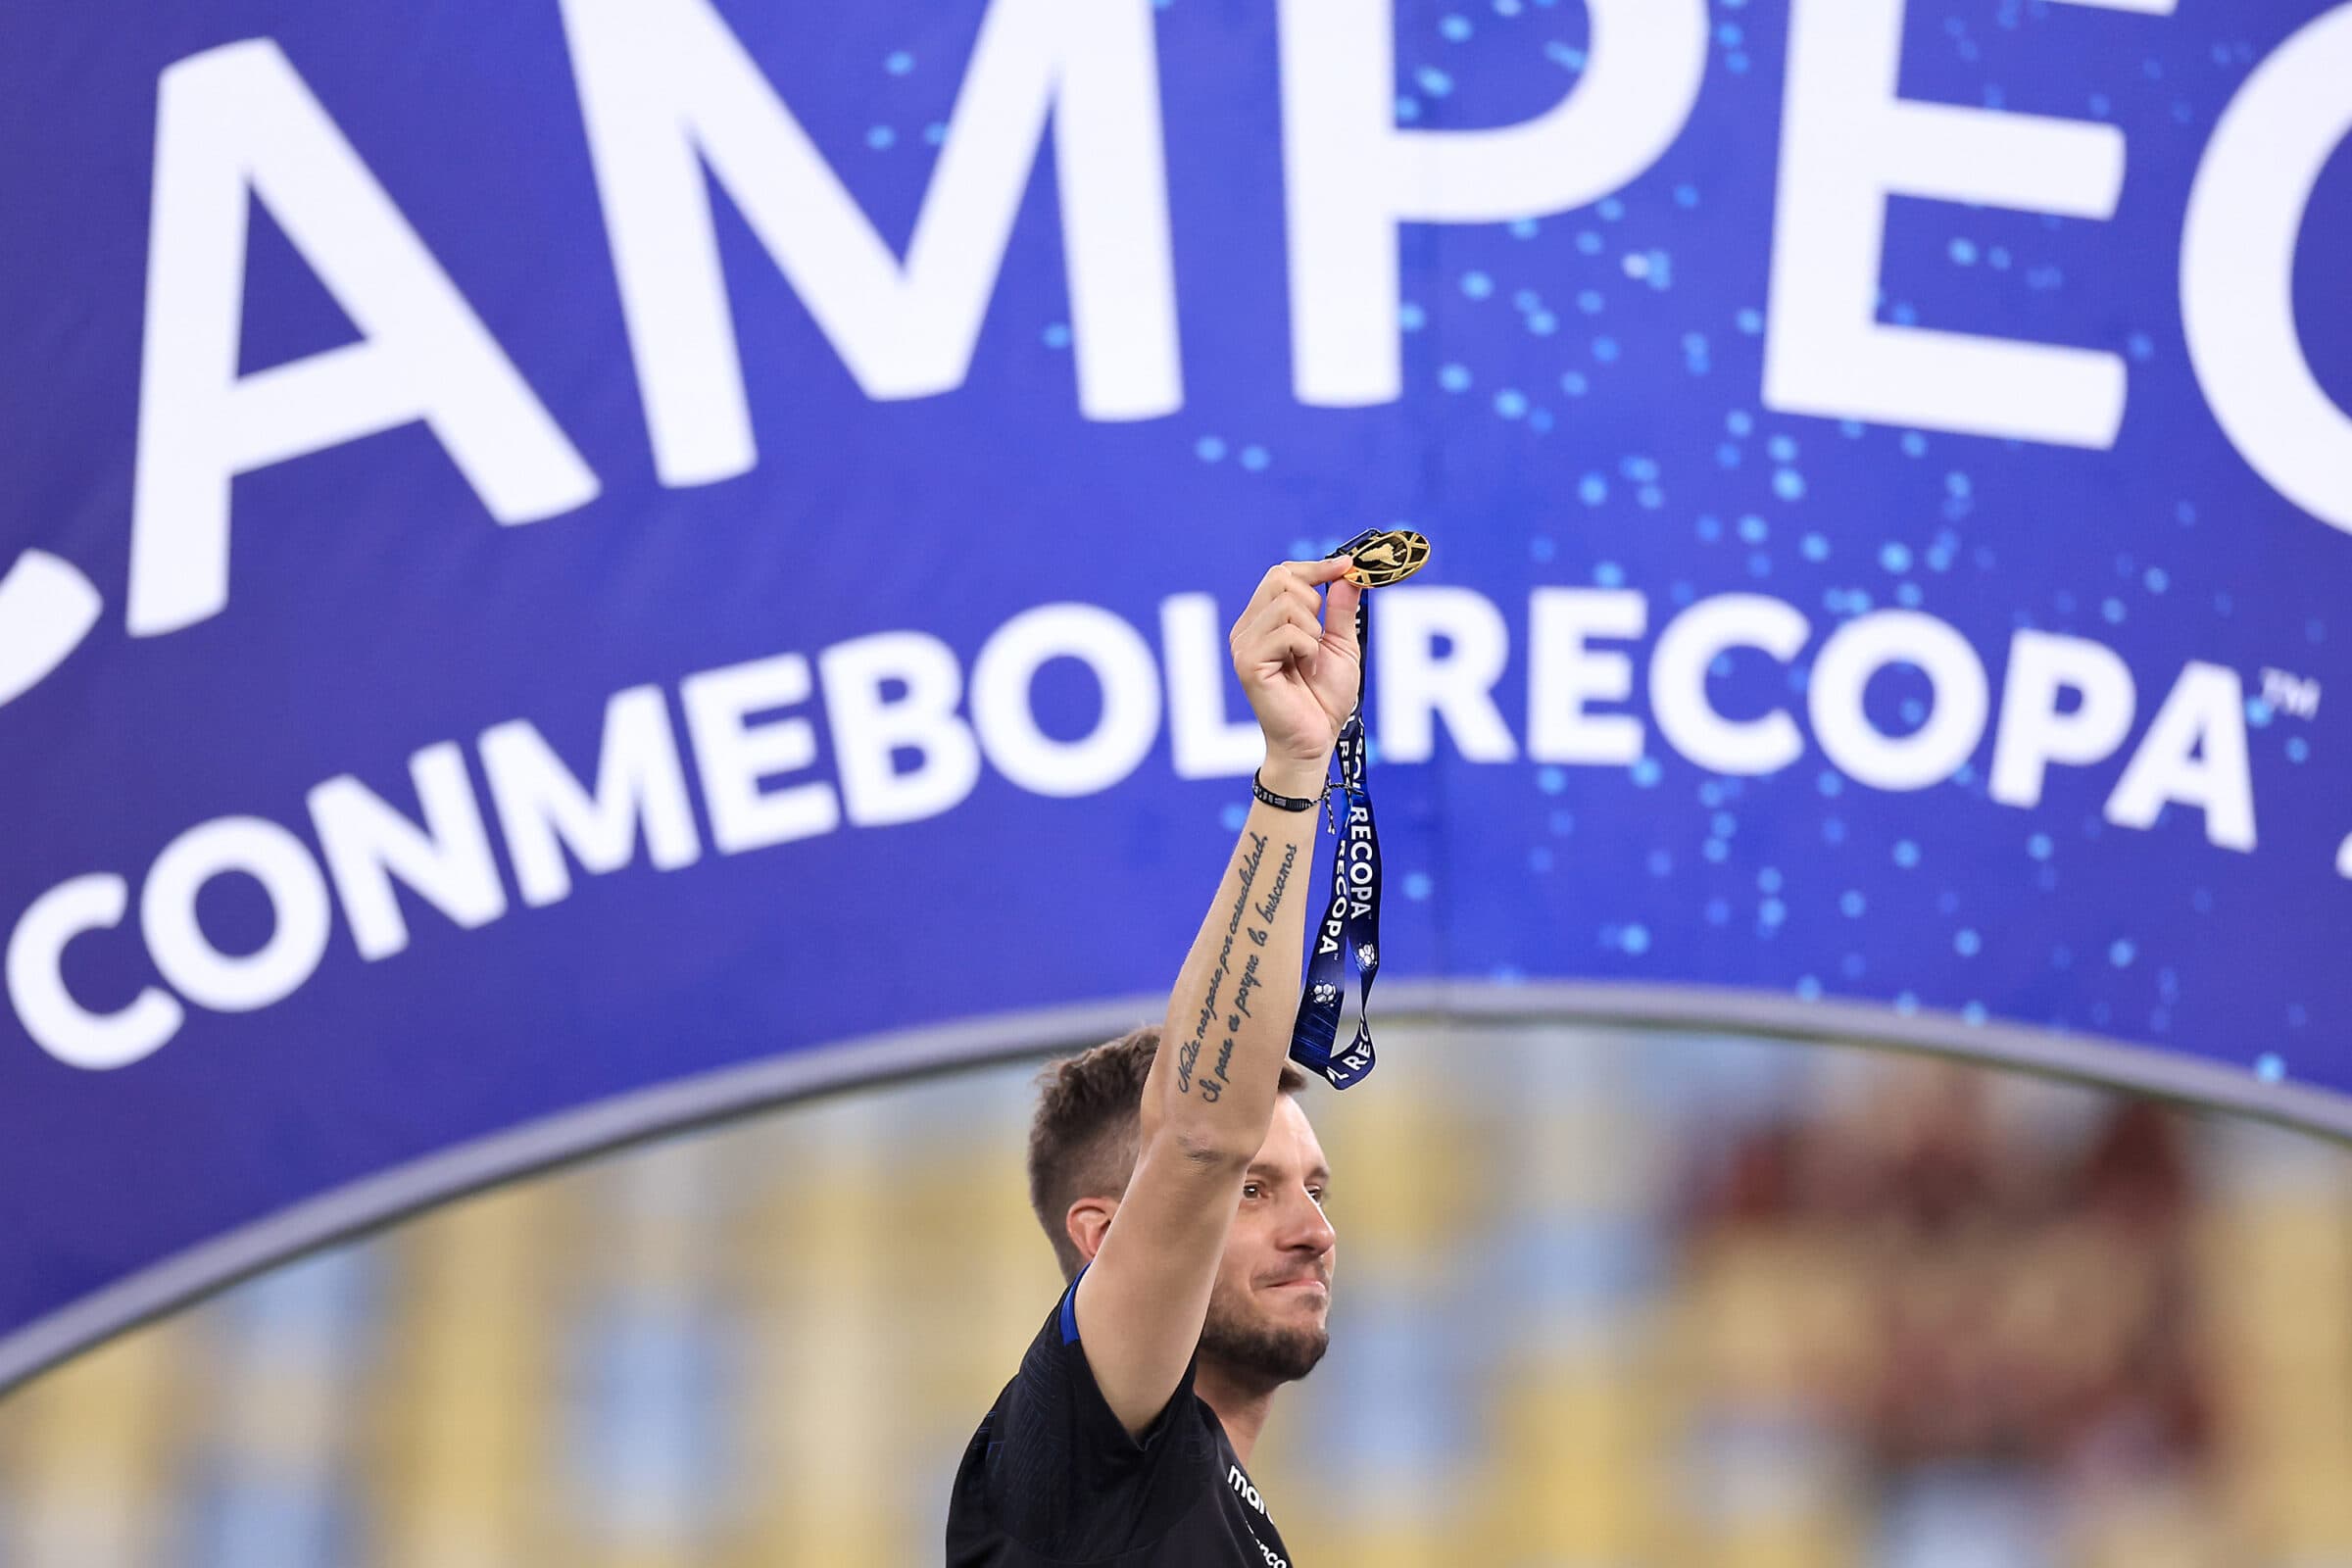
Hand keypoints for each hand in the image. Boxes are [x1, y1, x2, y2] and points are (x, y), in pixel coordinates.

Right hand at [1229, 558, 1361, 785]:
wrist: (1315, 740)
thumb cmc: (1324, 698)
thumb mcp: (1341, 644)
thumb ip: (1341, 609)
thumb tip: (1347, 572)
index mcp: (1265, 620)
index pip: (1282, 574)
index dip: (1316, 567)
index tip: (1347, 567)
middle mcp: (1248, 628)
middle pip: (1281, 578)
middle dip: (1315, 602)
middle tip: (1320, 637)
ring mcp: (1244, 644)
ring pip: (1287, 602)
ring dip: (1313, 631)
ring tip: (1310, 660)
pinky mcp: (1248, 662)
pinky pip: (1287, 631)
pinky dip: (1308, 647)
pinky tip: (1305, 668)